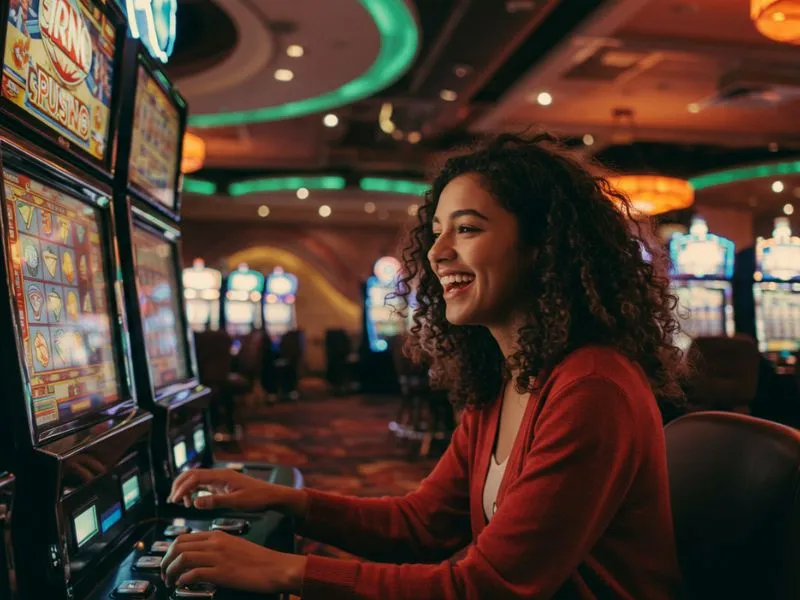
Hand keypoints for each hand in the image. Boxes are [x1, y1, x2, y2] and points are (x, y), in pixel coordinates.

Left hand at [160, 530, 306, 593]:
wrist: (274, 567)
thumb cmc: (257, 559)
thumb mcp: (234, 545)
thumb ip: (216, 546)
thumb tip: (198, 556)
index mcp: (217, 534)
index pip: (184, 537)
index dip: (170, 551)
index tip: (168, 562)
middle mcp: (215, 543)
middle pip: (179, 546)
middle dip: (166, 561)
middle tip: (164, 574)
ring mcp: (218, 557)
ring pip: (183, 558)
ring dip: (171, 571)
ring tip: (170, 582)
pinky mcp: (221, 572)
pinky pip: (193, 574)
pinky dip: (183, 580)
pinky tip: (183, 585)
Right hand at [167, 468, 274, 510]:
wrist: (270, 495)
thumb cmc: (256, 498)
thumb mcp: (236, 502)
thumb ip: (215, 502)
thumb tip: (195, 503)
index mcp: (221, 476)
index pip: (195, 477)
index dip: (182, 488)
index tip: (175, 501)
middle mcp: (219, 474)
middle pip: (192, 474)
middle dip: (179, 485)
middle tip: (172, 500)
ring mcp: (220, 479)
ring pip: (196, 478)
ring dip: (185, 488)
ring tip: (180, 502)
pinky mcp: (221, 484)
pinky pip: (203, 484)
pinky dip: (194, 491)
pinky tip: (192, 502)